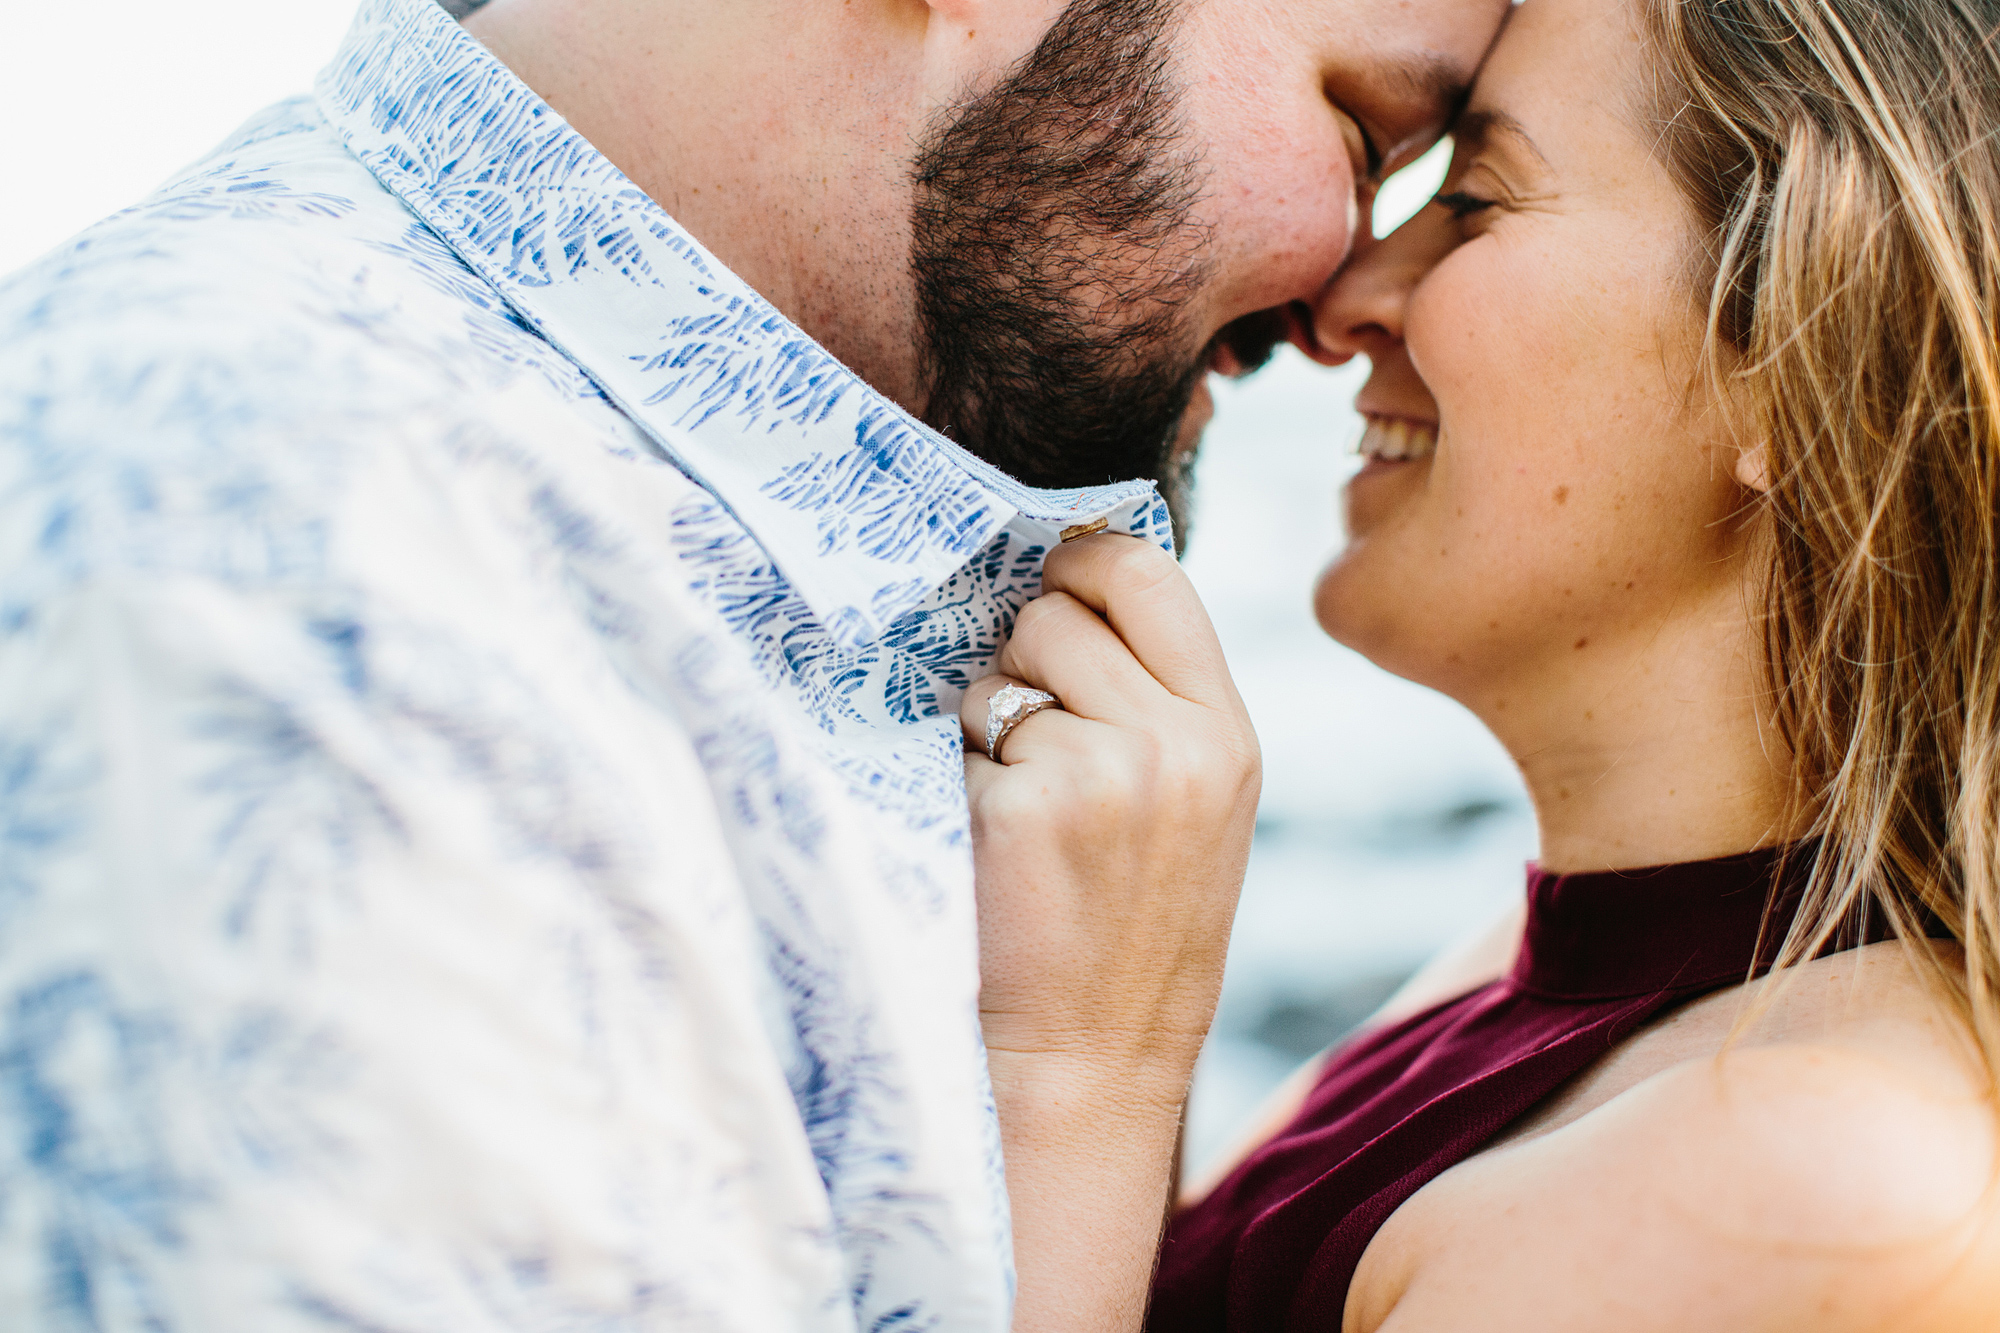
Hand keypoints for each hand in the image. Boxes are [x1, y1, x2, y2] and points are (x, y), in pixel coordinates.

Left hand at [962, 531, 1258, 1070]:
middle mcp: (1177, 744)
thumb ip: (1158, 697)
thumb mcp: (1195, 804)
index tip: (1049, 581)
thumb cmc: (1130, 932)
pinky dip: (954, 786)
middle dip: (1023, 665)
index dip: (1083, 561)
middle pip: (1057, 616)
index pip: (1150, 574)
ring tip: (1022, 814)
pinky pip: (956, 745)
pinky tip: (991, 854)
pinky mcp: (1024, 809)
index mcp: (1227, 734)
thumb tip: (1067, 585)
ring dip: (985, 728)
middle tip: (1034, 753)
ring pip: (997, 679)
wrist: (1088, 1063)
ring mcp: (1101, 773)